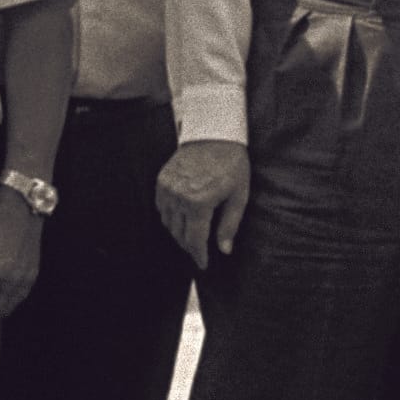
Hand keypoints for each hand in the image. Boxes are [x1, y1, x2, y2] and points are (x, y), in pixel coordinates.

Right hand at [156, 139, 250, 265]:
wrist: (215, 134)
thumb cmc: (232, 165)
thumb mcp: (239, 196)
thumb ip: (229, 225)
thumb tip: (224, 250)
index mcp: (198, 203)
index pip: (194, 240)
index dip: (198, 255)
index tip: (203, 265)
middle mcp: (178, 197)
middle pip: (178, 233)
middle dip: (189, 246)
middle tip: (199, 251)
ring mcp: (167, 188)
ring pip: (167, 222)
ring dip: (178, 232)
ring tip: (191, 236)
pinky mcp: (161, 180)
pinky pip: (161, 206)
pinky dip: (169, 216)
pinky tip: (182, 218)